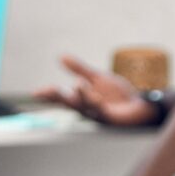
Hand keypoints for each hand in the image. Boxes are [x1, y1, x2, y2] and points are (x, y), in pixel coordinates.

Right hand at [35, 56, 162, 128]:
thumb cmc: (117, 95)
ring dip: (82, 95)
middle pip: (68, 103)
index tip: (35, 93)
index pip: (61, 96)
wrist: (139, 104)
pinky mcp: (110, 118)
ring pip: (85, 106)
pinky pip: (101, 111)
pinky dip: (97, 103)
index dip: (49, 95)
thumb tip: (61, 57)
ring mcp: (97, 114)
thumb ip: (80, 69)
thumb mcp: (97, 78)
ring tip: (78, 83)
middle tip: (47, 91)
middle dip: (58, 97)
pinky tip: (95, 95)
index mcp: (81, 97)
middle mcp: (86, 107)